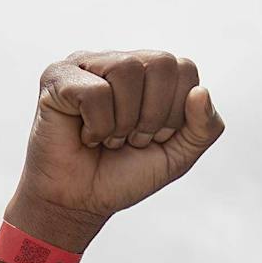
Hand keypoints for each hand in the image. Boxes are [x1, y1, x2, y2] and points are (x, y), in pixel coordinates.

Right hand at [7, 50, 223, 251]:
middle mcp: (118, 61)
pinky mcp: (57, 77)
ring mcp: (86, 64)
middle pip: (161, 63)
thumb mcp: (177, 156)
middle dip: (154, 116)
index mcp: (148, 74)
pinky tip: (86, 135)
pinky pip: (95, 92)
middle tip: (132, 139)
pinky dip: (98, 126)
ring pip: (127, 71)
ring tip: (109, 138)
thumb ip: (204, 128)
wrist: (82, 201)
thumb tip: (202, 92)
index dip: (177, 112)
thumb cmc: (125, 174)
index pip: (184, 68)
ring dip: (124, 121)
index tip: (156, 137)